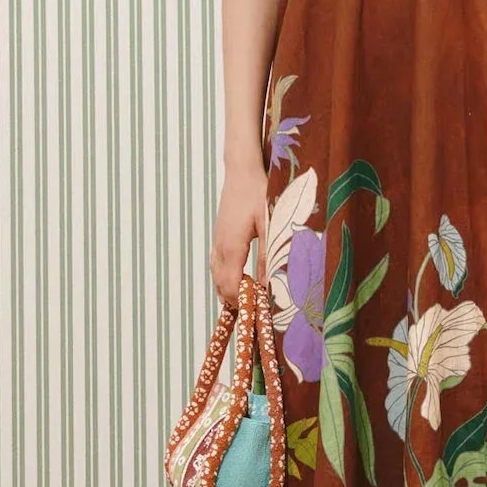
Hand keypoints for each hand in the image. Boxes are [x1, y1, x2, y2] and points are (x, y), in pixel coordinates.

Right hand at [209, 159, 268, 306]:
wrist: (241, 171)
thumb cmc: (258, 193)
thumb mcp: (270, 225)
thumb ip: (269, 256)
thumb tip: (269, 284)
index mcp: (232, 248)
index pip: (232, 287)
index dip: (244, 303)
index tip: (260, 313)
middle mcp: (220, 248)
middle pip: (222, 286)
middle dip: (237, 302)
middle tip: (256, 314)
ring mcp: (217, 243)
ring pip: (216, 277)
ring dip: (229, 292)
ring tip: (246, 305)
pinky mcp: (218, 237)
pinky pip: (216, 267)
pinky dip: (224, 280)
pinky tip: (235, 283)